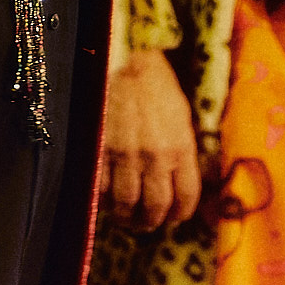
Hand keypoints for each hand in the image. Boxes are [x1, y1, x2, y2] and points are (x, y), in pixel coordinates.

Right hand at [100, 49, 202, 229]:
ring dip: (126, 217)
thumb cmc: (155, 86)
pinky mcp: (98, 150)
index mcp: (181, 147)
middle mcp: (155, 156)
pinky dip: (103, 200)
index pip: (186, 197)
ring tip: (125, 217)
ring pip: (126, 204)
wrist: (122, 61)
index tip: (173, 218)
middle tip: (146, 224)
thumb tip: (184, 180)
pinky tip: (105, 199)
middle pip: (156, 207)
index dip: (180, 214)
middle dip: (152, 222)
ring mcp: (124, 155)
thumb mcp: (182, 117)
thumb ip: (184, 150)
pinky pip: (101, 189)